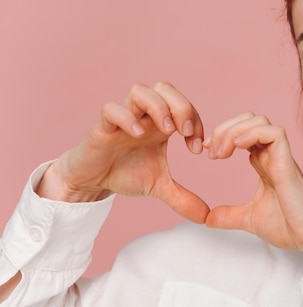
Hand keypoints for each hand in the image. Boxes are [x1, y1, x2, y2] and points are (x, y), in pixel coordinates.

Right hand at [37, 82, 209, 222]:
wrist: (91, 181)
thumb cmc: (125, 173)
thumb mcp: (159, 186)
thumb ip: (183, 198)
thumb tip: (207, 218)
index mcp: (160, 123)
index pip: (184, 105)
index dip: (196, 120)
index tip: (197, 148)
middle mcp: (143, 116)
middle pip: (165, 88)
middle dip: (181, 106)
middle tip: (185, 132)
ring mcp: (123, 118)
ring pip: (140, 90)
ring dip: (158, 107)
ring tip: (166, 131)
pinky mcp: (102, 127)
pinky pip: (111, 109)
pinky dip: (127, 118)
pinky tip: (139, 136)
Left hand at [203, 113, 302, 259]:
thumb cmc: (289, 227)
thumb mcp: (249, 218)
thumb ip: (229, 215)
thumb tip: (207, 219)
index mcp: (265, 163)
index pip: (244, 132)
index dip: (223, 135)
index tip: (207, 151)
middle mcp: (273, 155)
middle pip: (249, 119)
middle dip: (225, 128)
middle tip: (211, 151)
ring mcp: (281, 156)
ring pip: (259, 120)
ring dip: (234, 130)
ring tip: (221, 153)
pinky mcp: (288, 162)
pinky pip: (273, 133)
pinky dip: (251, 134)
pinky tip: (236, 149)